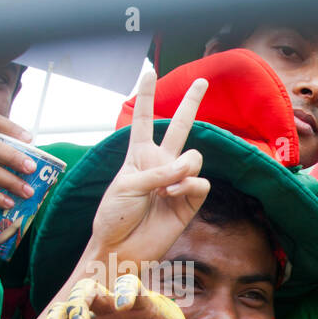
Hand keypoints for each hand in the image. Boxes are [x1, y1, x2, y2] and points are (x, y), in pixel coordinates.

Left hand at [82, 69, 209, 281]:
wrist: (121, 247)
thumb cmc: (114, 216)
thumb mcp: (127, 184)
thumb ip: (159, 172)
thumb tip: (191, 168)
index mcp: (138, 155)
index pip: (145, 119)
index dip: (148, 95)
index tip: (149, 71)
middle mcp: (160, 165)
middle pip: (180, 127)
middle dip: (191, 104)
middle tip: (203, 82)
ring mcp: (177, 183)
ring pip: (195, 158)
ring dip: (183, 168)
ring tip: (167, 188)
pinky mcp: (190, 202)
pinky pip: (201, 184)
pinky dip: (188, 187)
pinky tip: (174, 197)